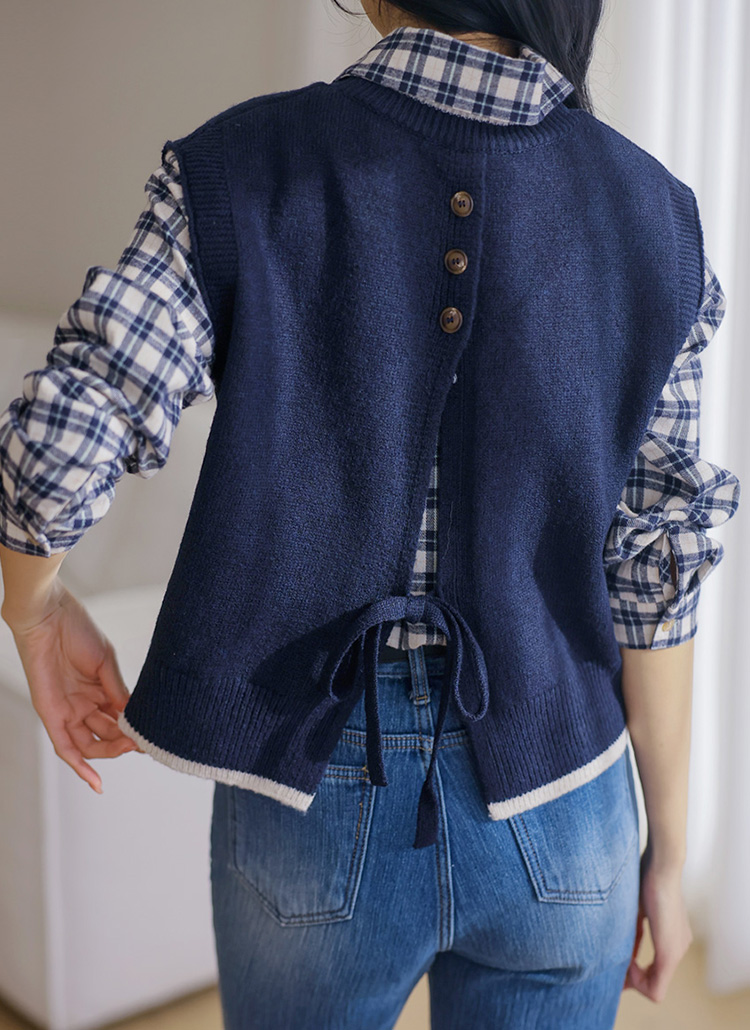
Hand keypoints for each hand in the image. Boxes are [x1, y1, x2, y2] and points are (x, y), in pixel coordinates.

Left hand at [5, 581, 142, 792]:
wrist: (48, 616)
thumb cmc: (77, 631)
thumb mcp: (106, 663)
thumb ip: (118, 692)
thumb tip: (135, 718)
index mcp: (99, 690)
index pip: (120, 719)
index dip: (135, 730)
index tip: (153, 738)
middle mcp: (84, 704)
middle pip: (107, 734)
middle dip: (125, 741)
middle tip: (143, 742)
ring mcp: (67, 710)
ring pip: (90, 744)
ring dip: (110, 751)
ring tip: (130, 747)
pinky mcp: (51, 714)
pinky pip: (65, 747)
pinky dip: (80, 766)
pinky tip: (96, 780)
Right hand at [624, 842, 692, 1001]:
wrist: (662, 864)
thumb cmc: (645, 878)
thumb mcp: (636, 910)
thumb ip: (632, 931)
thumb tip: (616, 950)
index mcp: (671, 937)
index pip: (654, 972)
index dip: (634, 974)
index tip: (617, 961)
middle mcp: (678, 948)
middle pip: (654, 983)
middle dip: (632, 980)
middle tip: (614, 969)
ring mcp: (677, 951)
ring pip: (655, 987)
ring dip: (634, 979)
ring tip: (619, 964)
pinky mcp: (669, 952)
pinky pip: (656, 987)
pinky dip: (638, 980)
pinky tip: (626, 963)